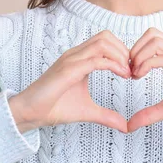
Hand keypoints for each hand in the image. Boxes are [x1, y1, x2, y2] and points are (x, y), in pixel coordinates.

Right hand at [13, 30, 131, 132]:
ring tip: (128, 72)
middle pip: (106, 36)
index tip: (131, 70)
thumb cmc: (54, 108)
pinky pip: (95, 60)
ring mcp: (71, 59)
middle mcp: (75, 54)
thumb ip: (106, 115)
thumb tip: (125, 126)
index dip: (122, 51)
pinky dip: (113, 65)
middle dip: (124, 50)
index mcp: (79, 58)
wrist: (29, 113)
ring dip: (120, 55)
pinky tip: (122, 75)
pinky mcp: (68, 70)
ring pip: (102, 43)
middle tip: (132, 70)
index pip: (105, 41)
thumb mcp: (88, 111)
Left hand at [127, 27, 162, 132]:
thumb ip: (149, 113)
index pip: (152, 37)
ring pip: (155, 41)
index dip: (136, 50)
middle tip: (129, 72)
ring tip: (135, 75)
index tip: (130, 72)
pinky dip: (146, 64)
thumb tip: (128, 125)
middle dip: (134, 50)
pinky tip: (141, 77)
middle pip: (151, 34)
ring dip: (139, 56)